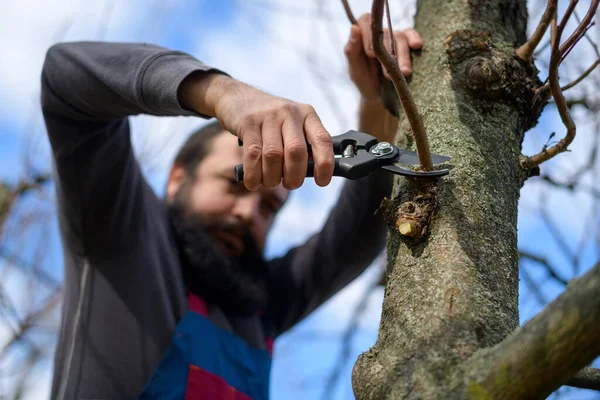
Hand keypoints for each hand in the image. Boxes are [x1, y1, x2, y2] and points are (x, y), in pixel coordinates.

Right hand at [179, 73, 333, 190]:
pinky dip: (254, 175)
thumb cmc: (270, 121)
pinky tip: (253, 182)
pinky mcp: (248, 122)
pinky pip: (253, 155)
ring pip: (274, 156)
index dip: (325, 164)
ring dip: (272, 178)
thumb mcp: (292, 125)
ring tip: (270, 182)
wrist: (237, 97)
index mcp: (307, 114)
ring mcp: (268, 116)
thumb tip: (312, 173)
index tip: (322, 182)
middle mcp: (290, 112)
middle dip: (294, 177)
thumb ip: (304, 145)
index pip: (323, 140)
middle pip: (296, 152)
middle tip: (290, 184)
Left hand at [345, 13, 422, 101]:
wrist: (379, 96)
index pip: (365, 21)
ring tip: (404, 72)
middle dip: (388, 52)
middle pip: (385, 32)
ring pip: (400, 38)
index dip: (369, 35)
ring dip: (403, 55)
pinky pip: (411, 35)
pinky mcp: (406, 43)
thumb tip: (353, 28)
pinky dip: (414, 38)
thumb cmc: (364, 82)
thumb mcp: (355, 70)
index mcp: (362, 36)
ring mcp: (393, 37)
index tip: (371, 54)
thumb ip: (351, 51)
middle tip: (387, 73)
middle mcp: (378, 34)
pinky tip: (416, 45)